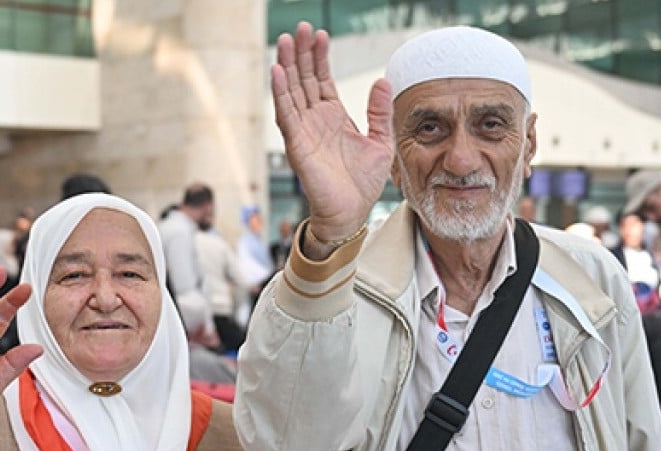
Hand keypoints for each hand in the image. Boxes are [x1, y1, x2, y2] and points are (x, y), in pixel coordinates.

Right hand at [272, 22, 394, 255]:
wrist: (351, 213)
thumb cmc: (363, 183)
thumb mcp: (381, 141)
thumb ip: (380, 112)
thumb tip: (383, 80)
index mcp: (334, 117)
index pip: (322, 79)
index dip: (320, 57)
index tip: (321, 34)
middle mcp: (315, 120)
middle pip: (303, 79)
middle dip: (301, 53)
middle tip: (300, 28)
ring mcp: (304, 131)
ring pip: (291, 91)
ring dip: (287, 66)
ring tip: (286, 41)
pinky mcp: (297, 144)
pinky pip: (286, 114)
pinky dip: (281, 92)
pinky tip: (277, 72)